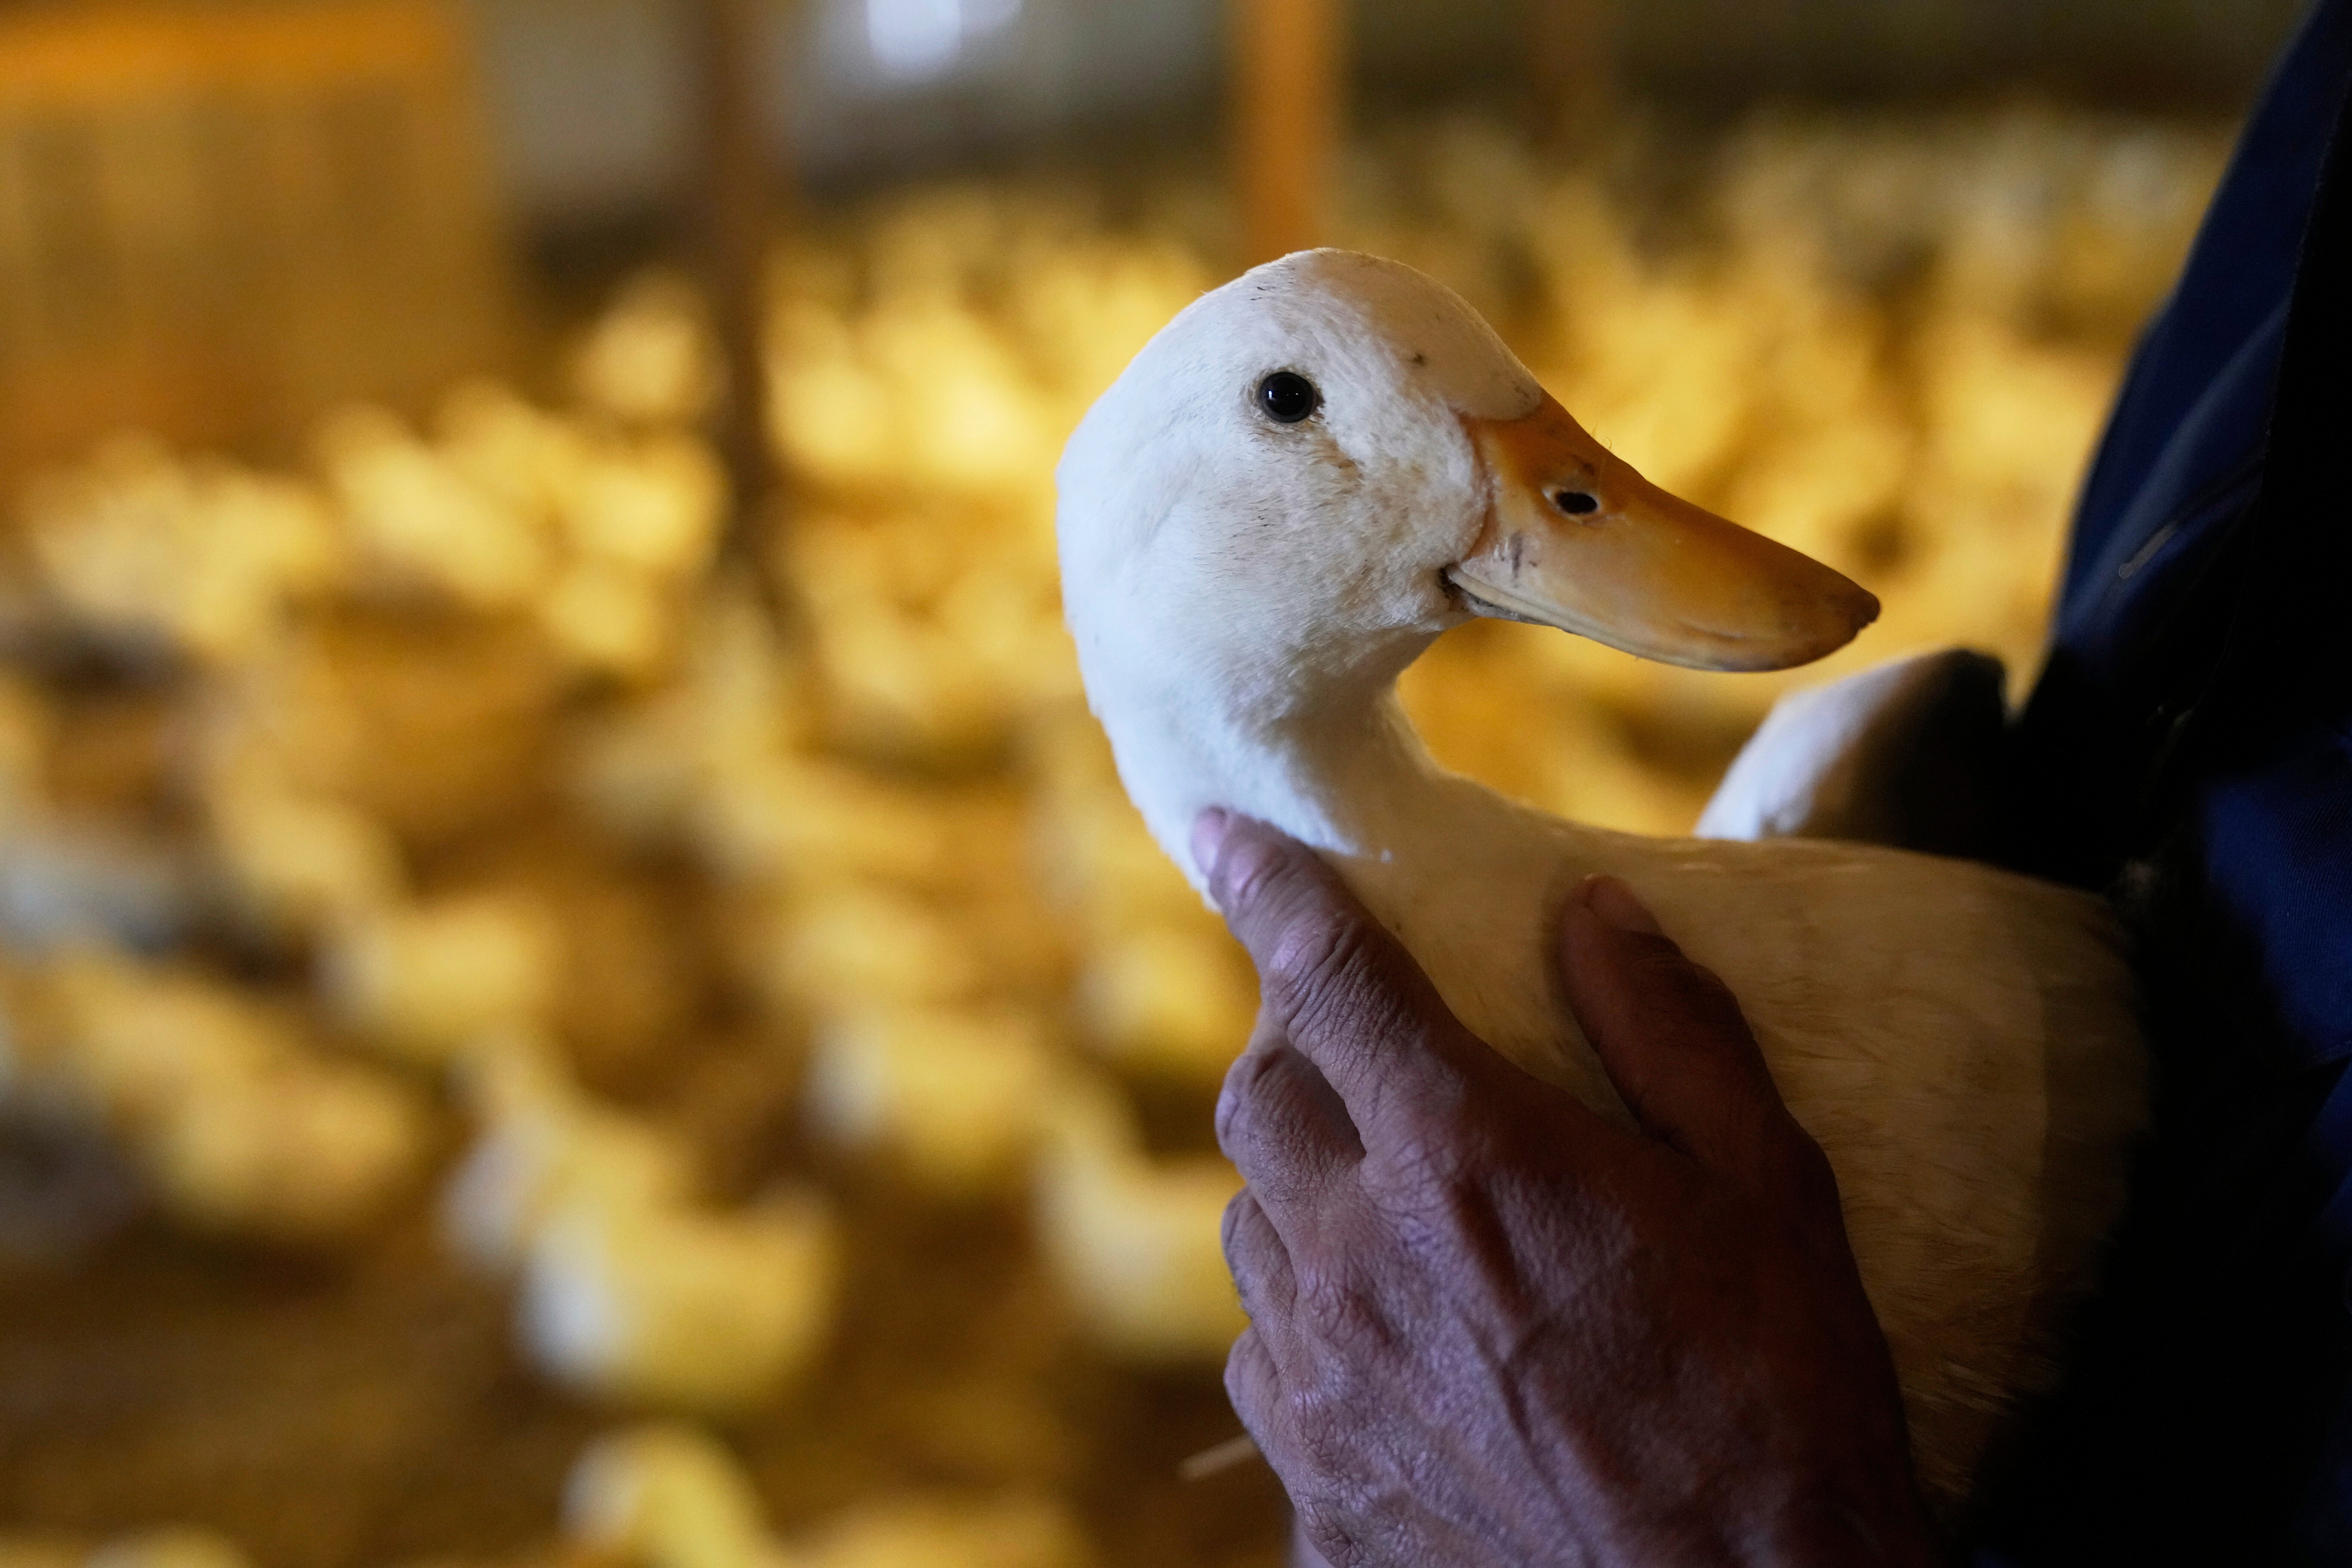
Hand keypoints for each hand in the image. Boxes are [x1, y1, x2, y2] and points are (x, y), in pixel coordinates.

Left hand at [1196, 810, 1937, 1567]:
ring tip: (1392, 1200)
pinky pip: (1267, 1365)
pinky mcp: (1320, 1489)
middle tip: (1361, 1039)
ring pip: (1253, 1232)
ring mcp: (1325, 1384)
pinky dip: (1310, 1321)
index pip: (1327, 975)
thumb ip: (1669, 1031)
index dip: (1266, 887)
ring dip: (1303, 1187)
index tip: (1220, 833)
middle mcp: (1361, 1260)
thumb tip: (1593, 910)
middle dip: (1297, 1042)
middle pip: (1261, 1096)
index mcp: (1465, 1158)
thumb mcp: (1766, 1188)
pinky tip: (1390, 1336)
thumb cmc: (1778, 1401)